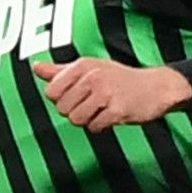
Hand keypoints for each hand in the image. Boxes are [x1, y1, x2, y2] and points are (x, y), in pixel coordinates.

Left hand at [32, 58, 191, 131]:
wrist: (157, 87)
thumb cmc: (119, 79)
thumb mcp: (89, 69)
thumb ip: (60, 71)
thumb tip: (35, 67)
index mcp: (82, 65)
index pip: (51, 92)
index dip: (62, 100)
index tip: (77, 96)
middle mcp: (92, 76)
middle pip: (62, 108)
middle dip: (74, 112)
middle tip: (92, 105)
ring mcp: (106, 92)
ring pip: (76, 120)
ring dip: (87, 120)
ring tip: (101, 110)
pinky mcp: (117, 109)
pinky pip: (94, 127)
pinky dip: (100, 126)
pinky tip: (111, 116)